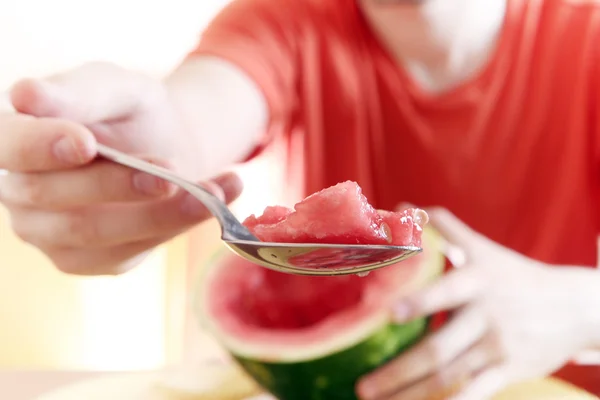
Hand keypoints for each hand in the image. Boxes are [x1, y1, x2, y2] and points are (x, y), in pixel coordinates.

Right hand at [0, 62, 242, 274]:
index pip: (10, 146)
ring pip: (95, 235)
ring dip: (159, 215)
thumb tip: (25, 96)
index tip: (86, 143)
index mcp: (15, 140)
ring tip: (214, 192)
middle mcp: (21, 193)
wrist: (165, 146)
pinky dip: (175, 227)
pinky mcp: (92, 258)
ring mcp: (52, 233)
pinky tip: (213, 204)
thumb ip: (80, 93)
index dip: (42, 146)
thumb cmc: (130, 113)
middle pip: (52, 197)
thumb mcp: (117, 89)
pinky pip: (130, 250)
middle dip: (118, 185)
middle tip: (172, 173)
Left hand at [356, 208, 597, 399]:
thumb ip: (443, 228)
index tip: (390, 313)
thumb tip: (401, 207)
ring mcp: (498, 346)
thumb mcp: (483, 248)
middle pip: (438, 348)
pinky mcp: (510, 370)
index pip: (446, 291)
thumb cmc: (515, 275)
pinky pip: (477, 394)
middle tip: (363, 387)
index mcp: (476, 281)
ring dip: (411, 394)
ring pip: (449, 377)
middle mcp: (486, 315)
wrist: (574, 306)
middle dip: (398, 371)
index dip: (421, 302)